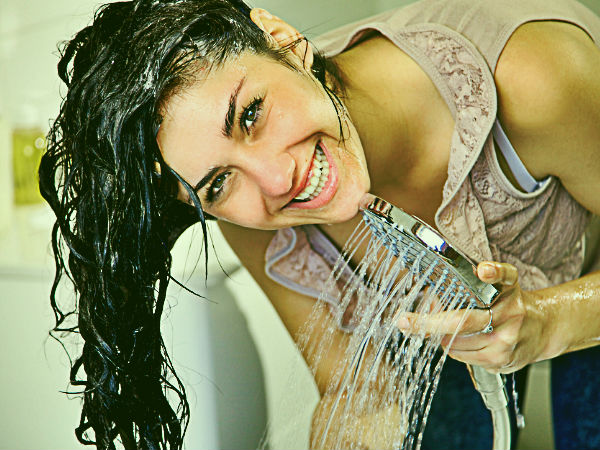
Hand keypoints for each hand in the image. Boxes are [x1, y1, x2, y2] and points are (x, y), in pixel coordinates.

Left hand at [396, 262, 548, 372]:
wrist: (544, 330)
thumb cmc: (511, 303)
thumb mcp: (499, 284)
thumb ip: (473, 281)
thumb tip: (434, 294)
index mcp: (509, 289)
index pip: (502, 277)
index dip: (493, 273)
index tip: (484, 270)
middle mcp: (511, 314)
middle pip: (463, 321)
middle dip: (428, 323)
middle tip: (404, 321)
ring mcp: (506, 341)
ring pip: (456, 343)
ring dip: (440, 336)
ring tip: (442, 327)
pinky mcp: (501, 361)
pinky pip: (463, 357)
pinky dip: (453, 348)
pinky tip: (459, 339)